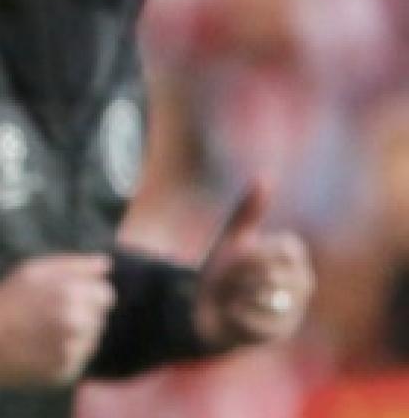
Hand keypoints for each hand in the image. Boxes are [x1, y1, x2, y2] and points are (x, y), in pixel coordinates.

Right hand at [0, 254, 114, 386]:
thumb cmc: (4, 301)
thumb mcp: (32, 271)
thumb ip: (74, 264)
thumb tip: (106, 264)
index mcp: (70, 294)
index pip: (106, 293)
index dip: (88, 292)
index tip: (68, 295)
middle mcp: (75, 323)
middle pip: (100, 316)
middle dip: (83, 312)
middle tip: (50, 314)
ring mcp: (72, 350)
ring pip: (92, 338)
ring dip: (76, 333)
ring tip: (44, 332)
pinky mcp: (67, 372)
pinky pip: (79, 358)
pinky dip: (65, 353)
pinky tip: (41, 348)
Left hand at [193, 180, 313, 351]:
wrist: (206, 309)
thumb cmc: (223, 271)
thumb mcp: (233, 238)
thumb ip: (248, 211)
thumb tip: (264, 175)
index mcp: (294, 256)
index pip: (285, 247)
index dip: (253, 252)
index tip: (236, 255)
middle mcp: (303, 282)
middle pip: (274, 270)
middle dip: (241, 273)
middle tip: (228, 279)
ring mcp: (295, 308)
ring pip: (266, 294)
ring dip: (236, 292)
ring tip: (229, 295)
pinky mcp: (280, 332)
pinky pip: (256, 316)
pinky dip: (234, 312)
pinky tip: (230, 312)